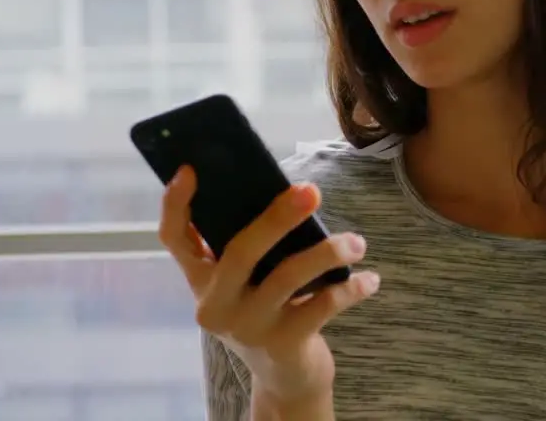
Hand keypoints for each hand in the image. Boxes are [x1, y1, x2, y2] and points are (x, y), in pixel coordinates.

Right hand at [158, 166, 379, 403]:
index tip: (189, 170)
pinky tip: (370, 279)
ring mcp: (247, 326)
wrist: (285, 376)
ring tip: (357, 242)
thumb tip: (285, 192)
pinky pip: (322, 306)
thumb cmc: (268, 311)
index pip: (175, 239)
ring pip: (287, 277)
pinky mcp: (283, 343)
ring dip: (328, 252)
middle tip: (311, 191)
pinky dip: (351, 288)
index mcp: (202, 280)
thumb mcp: (247, 282)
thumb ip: (251, 246)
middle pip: (239, 252)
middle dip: (277, 218)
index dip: (176, 204)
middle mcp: (216, 304)